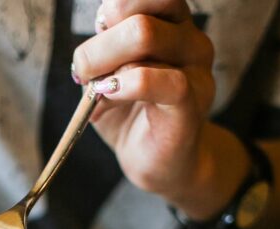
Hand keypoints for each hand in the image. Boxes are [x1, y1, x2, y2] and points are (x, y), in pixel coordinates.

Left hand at [72, 0, 231, 214]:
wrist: (159, 163)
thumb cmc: (133, 114)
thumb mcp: (108, 72)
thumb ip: (104, 46)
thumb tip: (93, 41)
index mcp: (172, 23)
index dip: (114, 6)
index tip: (99, 32)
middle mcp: (190, 38)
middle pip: (139, 7)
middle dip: (99, 38)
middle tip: (83, 69)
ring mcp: (196, 69)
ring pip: (145, 33)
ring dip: (103, 59)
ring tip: (95, 87)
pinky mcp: (192, 101)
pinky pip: (155, 78)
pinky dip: (123, 84)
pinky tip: (109, 95)